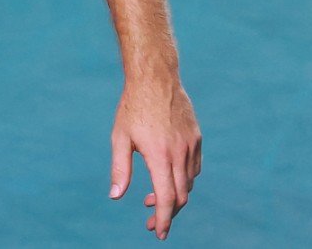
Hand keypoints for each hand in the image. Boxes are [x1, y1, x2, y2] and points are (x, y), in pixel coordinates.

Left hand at [110, 77, 201, 239]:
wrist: (155, 79)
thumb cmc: (132, 108)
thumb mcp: (119, 138)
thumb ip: (120, 169)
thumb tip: (115, 196)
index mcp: (159, 155)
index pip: (166, 197)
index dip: (163, 219)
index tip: (158, 233)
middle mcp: (179, 153)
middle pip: (180, 196)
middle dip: (167, 213)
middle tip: (150, 222)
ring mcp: (191, 146)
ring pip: (188, 183)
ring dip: (173, 196)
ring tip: (152, 198)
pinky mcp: (197, 139)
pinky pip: (194, 168)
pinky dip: (183, 180)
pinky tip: (168, 178)